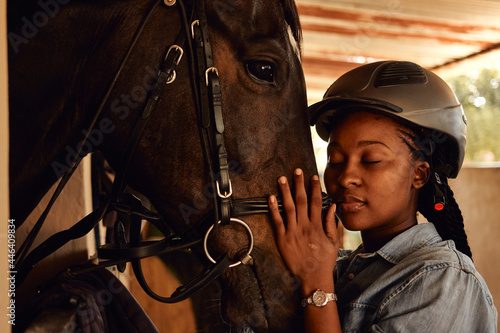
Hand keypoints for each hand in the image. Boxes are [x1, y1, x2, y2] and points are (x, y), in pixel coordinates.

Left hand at [269, 168, 338, 294]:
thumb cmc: (324, 260)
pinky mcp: (282, 239)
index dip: (314, 188)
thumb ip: (331, 223)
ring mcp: (292, 232)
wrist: (313, 277)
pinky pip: (277, 221)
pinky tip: (271, 197)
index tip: (313, 177)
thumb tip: (333, 206)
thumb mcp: (333, 241)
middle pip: (301, 200)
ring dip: (285, 191)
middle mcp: (304, 226)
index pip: (316, 202)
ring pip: (288, 207)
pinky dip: (273, 209)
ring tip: (282, 179)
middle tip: (296, 170)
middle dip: (299, 184)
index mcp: (317, 226)